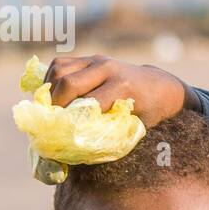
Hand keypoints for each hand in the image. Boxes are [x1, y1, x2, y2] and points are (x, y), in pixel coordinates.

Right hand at [44, 55, 195, 127]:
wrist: (158, 85)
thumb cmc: (147, 112)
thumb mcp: (134, 126)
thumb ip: (108, 135)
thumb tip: (73, 152)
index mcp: (123, 86)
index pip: (87, 103)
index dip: (72, 119)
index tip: (63, 133)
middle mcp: (108, 68)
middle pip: (68, 83)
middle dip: (56, 104)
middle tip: (53, 121)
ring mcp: (97, 60)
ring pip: (60, 70)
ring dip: (50, 90)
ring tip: (52, 108)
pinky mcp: (88, 58)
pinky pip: (59, 64)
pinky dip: (51, 79)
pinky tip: (54, 95)